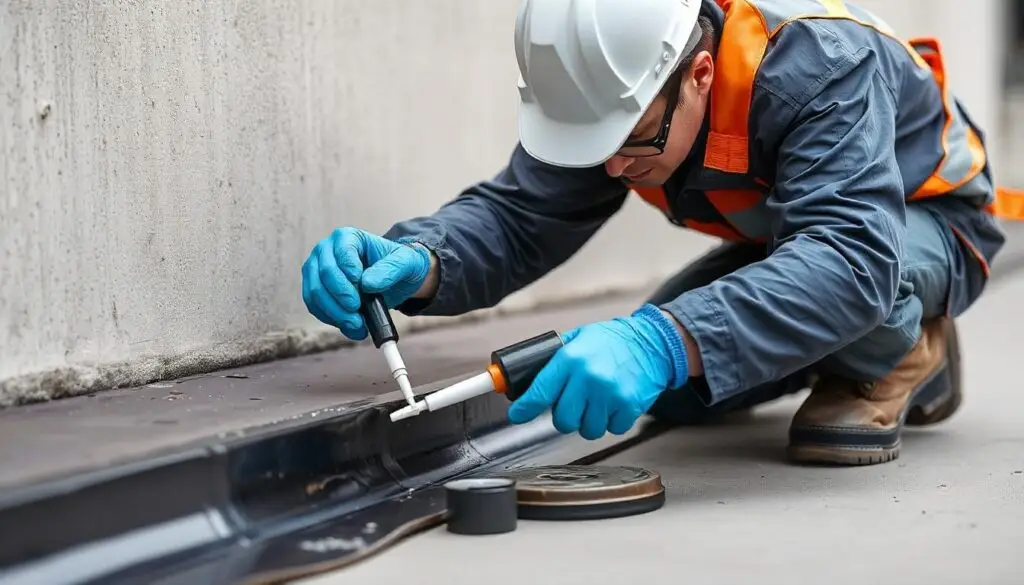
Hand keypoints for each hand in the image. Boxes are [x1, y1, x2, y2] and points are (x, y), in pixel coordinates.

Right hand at [302, 227, 430, 339]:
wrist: (395, 278)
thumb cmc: (399, 264)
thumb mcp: (406, 262)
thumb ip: (390, 269)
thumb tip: (367, 283)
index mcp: (347, 237)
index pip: (342, 252)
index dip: (349, 273)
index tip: (364, 289)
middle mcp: (326, 250)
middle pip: (324, 273)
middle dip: (341, 297)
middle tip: (358, 313)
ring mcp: (317, 270)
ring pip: (315, 293)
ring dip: (335, 313)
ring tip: (358, 324)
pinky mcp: (315, 290)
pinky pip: (315, 307)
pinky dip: (332, 320)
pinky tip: (352, 327)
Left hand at [506, 304, 688, 439]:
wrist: (652, 342)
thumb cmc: (613, 340)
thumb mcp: (579, 338)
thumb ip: (556, 359)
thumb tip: (527, 380)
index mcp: (571, 359)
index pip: (540, 392)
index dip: (525, 409)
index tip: (517, 416)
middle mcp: (588, 378)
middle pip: (563, 420)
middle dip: (565, 416)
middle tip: (573, 405)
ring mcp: (610, 395)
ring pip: (587, 430)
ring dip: (588, 421)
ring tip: (596, 403)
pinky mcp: (628, 407)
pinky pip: (611, 429)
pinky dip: (611, 422)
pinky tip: (613, 404)